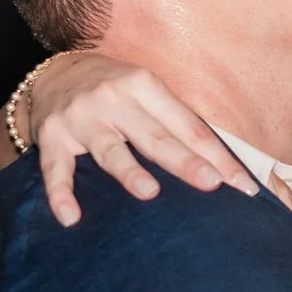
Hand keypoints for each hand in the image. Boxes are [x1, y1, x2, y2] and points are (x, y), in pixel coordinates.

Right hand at [21, 52, 256, 225]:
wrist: (52, 73)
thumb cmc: (115, 89)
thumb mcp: (146, 91)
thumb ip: (176, 122)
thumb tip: (222, 165)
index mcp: (144, 85)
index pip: (188, 126)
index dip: (216, 155)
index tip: (241, 184)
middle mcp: (114, 98)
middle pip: (155, 137)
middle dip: (184, 161)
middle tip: (210, 183)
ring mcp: (82, 118)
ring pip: (110, 150)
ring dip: (129, 172)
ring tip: (149, 192)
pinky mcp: (51, 136)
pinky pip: (56, 169)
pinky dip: (60, 194)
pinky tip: (71, 217)